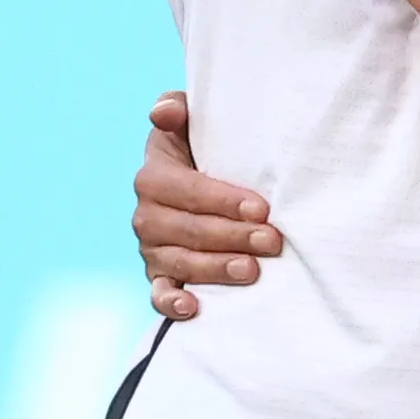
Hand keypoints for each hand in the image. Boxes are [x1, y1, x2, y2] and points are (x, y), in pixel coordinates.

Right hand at [133, 93, 282, 321]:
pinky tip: (194, 308)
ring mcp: (151, 249)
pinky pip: (158, 295)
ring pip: (180, 263)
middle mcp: (147, 214)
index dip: (223, 200)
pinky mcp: (158, 277)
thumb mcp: (190, 125)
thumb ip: (177, 110)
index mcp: (153, 176)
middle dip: (232, 237)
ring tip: (253, 271)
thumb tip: (165, 110)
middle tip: (272, 241)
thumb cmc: (203, 151)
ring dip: (216, 269)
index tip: (261, 208)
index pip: (187, 190)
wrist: (197, 184)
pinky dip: (171, 304)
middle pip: (188, 230)